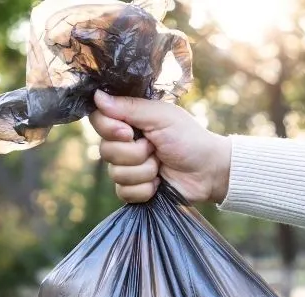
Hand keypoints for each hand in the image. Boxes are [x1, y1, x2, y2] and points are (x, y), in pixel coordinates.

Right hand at [89, 90, 231, 203]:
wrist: (207, 171)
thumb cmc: (188, 138)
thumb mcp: (161, 117)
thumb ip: (129, 107)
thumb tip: (96, 96)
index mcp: (128, 121)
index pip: (98, 120)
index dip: (109, 129)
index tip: (129, 132)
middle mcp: (123, 144)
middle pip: (105, 151)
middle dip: (135, 153)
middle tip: (155, 149)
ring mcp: (127, 168)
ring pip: (116, 174)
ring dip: (144, 171)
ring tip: (161, 165)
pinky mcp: (133, 190)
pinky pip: (124, 192)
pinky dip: (145, 189)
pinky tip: (159, 183)